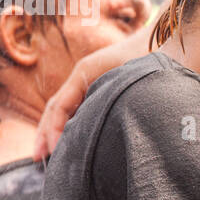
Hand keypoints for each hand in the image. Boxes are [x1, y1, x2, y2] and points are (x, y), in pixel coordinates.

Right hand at [33, 22, 151, 158]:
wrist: (162, 42)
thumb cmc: (148, 59)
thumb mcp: (127, 82)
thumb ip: (110, 103)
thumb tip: (96, 133)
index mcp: (83, 73)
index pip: (59, 106)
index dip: (53, 130)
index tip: (55, 152)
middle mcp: (82, 77)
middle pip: (54, 108)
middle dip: (44, 133)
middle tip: (37, 158)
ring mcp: (89, 82)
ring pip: (63, 109)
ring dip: (53, 131)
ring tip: (47, 155)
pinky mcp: (99, 88)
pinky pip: (77, 109)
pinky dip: (69, 125)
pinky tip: (70, 142)